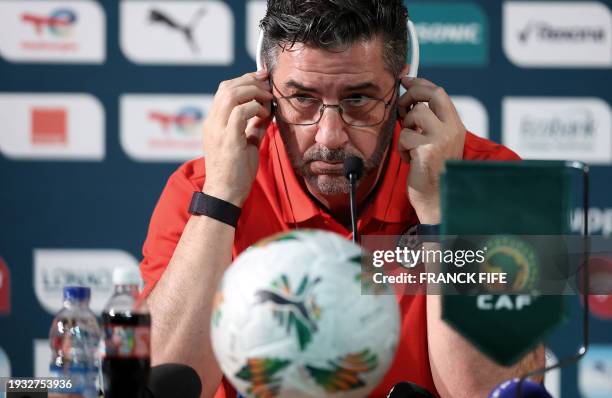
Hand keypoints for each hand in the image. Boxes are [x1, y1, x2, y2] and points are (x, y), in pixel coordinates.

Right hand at [202, 70, 272, 205]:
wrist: (225, 194)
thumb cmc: (236, 173)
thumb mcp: (246, 144)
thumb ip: (253, 126)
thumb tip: (266, 112)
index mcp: (214, 123)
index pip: (224, 90)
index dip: (244, 80)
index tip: (262, 80)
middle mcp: (212, 122)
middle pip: (227, 87)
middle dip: (250, 81)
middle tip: (268, 85)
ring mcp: (218, 130)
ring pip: (231, 94)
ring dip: (253, 92)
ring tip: (268, 100)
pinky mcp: (228, 139)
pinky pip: (240, 112)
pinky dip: (255, 108)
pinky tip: (265, 115)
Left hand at [397, 77, 465, 223]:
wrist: (437, 199)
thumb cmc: (432, 172)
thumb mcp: (435, 142)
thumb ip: (428, 123)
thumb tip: (408, 99)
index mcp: (455, 126)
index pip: (439, 93)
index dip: (420, 83)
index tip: (406, 80)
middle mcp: (452, 129)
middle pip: (432, 94)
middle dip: (412, 95)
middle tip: (401, 108)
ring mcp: (441, 138)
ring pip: (415, 114)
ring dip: (405, 128)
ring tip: (410, 146)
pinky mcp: (428, 149)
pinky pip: (405, 136)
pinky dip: (402, 148)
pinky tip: (410, 160)